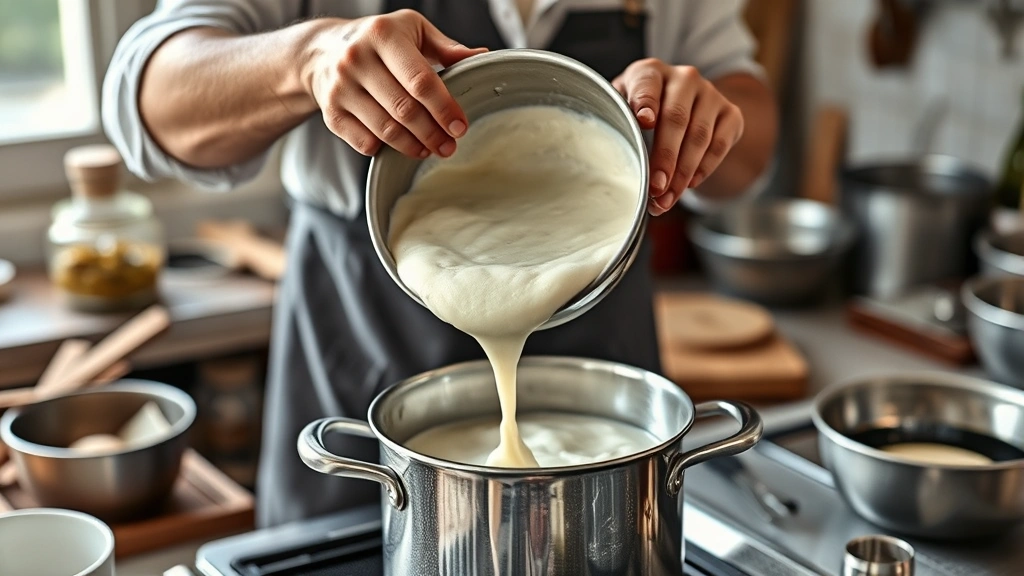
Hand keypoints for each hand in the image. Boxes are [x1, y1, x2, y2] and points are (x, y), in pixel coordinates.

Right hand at [304, 10, 486, 157]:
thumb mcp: (412, 30)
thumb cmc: (378, 40)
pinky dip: (388, 150)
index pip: (420, 80)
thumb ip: (446, 47)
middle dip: (433, 133)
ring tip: (431, 149)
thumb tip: (481, 57)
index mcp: (383, 35)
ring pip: (385, 130)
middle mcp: (356, 59)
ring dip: (414, 146)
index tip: (459, 126)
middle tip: (450, 145)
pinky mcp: (330, 113)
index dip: (444, 107)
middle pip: (404, 109)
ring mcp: (340, 88)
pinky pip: (365, 142)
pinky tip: (404, 146)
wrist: (322, 50)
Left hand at [613, 59, 744, 215]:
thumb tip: (612, 153)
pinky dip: (704, 168)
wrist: (681, 108)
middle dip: (665, 158)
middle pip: (676, 118)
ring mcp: (710, 94)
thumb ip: (618, 122)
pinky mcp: (730, 113)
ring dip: (683, 173)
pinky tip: (689, 185)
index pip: (647, 85)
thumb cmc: (640, 114)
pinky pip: (720, 145)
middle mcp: (683, 77)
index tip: (644, 122)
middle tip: (655, 187)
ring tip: (667, 198)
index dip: (646, 103)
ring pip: (699, 136)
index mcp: (650, 72)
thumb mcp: (623, 110)